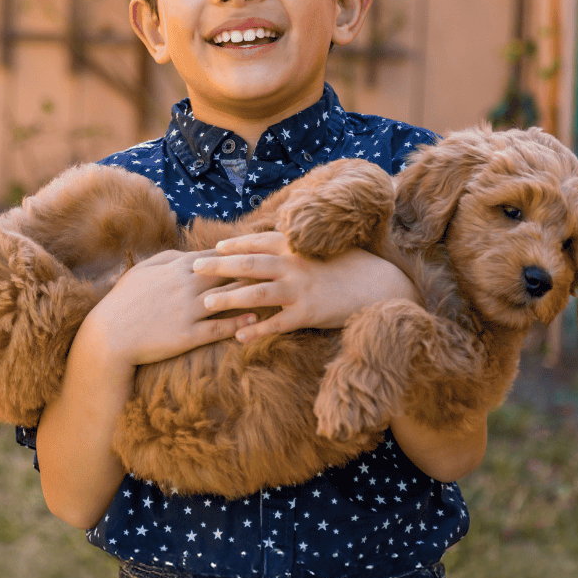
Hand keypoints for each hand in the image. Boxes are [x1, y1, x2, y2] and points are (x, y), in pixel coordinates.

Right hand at [84, 249, 257, 368]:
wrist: (109, 335)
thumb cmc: (123, 300)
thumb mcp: (142, 270)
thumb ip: (168, 258)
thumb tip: (191, 254)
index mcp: (176, 268)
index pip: (214, 256)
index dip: (237, 252)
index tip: (256, 248)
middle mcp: (186, 286)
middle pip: (228, 273)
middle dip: (252, 268)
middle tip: (275, 264)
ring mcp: (188, 311)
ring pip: (228, 298)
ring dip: (251, 294)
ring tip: (272, 290)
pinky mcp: (188, 335)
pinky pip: (219, 328)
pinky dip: (238, 323)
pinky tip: (254, 319)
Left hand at [190, 233, 415, 341]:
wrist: (383, 286)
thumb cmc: (354, 267)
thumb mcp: (326, 248)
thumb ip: (301, 246)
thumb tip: (280, 241)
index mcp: (299, 247)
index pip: (259, 242)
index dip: (235, 245)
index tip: (214, 248)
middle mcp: (296, 265)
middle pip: (249, 264)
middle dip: (219, 266)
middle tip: (194, 268)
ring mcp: (302, 291)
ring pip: (257, 294)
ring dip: (229, 298)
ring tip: (206, 302)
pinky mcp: (309, 315)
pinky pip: (277, 324)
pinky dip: (256, 330)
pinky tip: (237, 336)